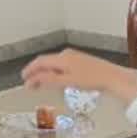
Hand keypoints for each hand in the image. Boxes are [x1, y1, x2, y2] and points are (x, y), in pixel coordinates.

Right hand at [21, 49, 136, 102]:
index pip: (40, 62)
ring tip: (40, 83)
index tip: (23, 79)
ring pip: (54, 63)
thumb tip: (33, 79)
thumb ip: (49, 79)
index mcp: (62, 58)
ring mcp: (74, 57)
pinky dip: (54, 71)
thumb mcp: (67, 81)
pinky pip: (62, 65)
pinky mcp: (81, 61)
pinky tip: (56, 79)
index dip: (30, 70)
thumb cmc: (91, 79)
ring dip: (45, 72)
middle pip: (46, 61)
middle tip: (30, 83)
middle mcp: (66, 54)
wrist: (113, 77)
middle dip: (36, 71)